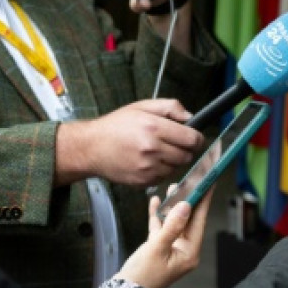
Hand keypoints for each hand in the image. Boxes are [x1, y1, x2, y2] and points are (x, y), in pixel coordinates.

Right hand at [56, 98, 203, 186]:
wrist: (91, 148)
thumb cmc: (116, 126)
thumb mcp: (141, 107)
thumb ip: (169, 107)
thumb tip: (190, 117)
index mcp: (153, 127)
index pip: (192, 139)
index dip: (197, 138)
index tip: (194, 137)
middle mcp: (152, 149)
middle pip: (187, 156)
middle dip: (185, 150)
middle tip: (175, 144)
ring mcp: (148, 168)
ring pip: (177, 168)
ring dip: (173, 161)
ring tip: (159, 152)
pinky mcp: (143, 181)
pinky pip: (164, 177)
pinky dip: (162, 170)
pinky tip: (150, 161)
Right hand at [116, 188, 212, 287]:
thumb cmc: (143, 275)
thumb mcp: (157, 248)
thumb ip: (172, 226)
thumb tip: (185, 206)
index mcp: (189, 253)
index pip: (199, 222)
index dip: (203, 202)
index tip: (208, 186)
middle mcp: (184, 250)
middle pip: (188, 221)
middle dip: (187, 201)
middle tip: (188, 183)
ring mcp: (172, 249)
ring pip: (175, 222)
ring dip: (172, 207)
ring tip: (172, 189)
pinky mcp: (160, 248)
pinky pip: (162, 228)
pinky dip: (159, 216)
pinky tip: (155, 202)